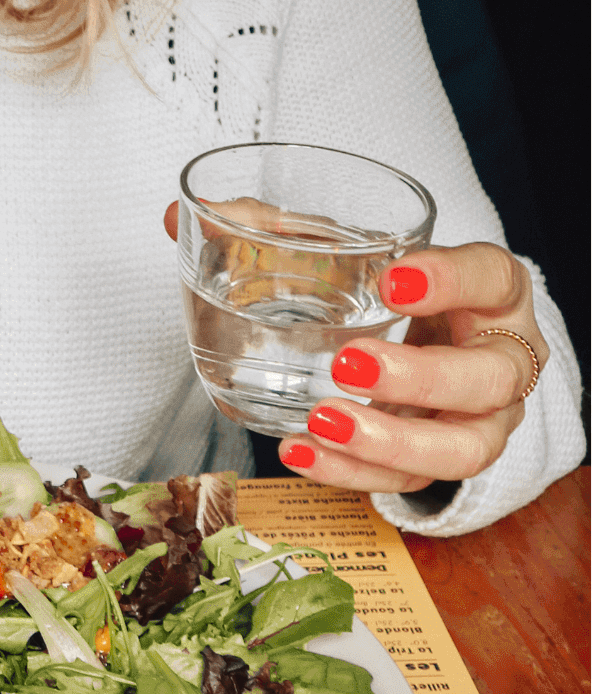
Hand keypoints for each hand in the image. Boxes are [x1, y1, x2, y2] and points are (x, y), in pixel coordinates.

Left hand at [241, 230, 541, 491]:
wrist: (422, 341)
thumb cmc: (387, 288)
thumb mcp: (351, 250)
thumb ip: (276, 230)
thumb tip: (189, 214)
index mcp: (492, 291)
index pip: (493, 277)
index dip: (451, 279)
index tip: (391, 280)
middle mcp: (503, 358)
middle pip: (491, 376)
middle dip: (420, 377)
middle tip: (347, 364)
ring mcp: (484, 417)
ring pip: (464, 447)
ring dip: (391, 441)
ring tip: (322, 419)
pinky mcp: (443, 456)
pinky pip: (412, 479)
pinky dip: (354, 472)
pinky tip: (302, 451)